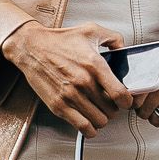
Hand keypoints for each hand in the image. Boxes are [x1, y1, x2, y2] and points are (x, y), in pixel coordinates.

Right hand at [0, 19, 132, 135]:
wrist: (31, 47)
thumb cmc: (60, 40)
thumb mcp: (91, 30)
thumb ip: (113, 38)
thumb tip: (124, 50)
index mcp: (95, 65)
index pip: (121, 94)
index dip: (127, 101)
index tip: (125, 100)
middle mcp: (84, 82)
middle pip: (112, 110)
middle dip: (113, 108)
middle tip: (109, 103)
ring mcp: (70, 96)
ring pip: (100, 121)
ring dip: (102, 118)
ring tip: (98, 111)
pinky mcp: (59, 106)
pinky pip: (83, 127)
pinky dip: (90, 129)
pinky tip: (90, 122)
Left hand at [132, 22, 158, 127]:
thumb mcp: (153, 55)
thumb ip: (142, 72)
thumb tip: (129, 88)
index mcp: (158, 70)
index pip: (137, 99)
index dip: (132, 104)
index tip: (133, 103)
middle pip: (148, 110)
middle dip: (142, 112)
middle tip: (142, 109)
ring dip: (155, 118)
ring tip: (154, 113)